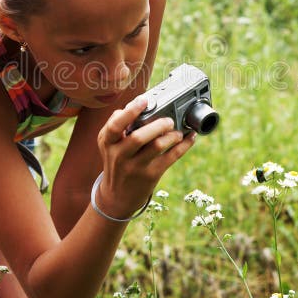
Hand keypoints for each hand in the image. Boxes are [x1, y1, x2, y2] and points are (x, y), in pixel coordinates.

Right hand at [95, 97, 195, 218]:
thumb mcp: (108, 145)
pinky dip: (183, 146)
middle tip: (168, 121)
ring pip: (157, 147)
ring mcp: (135, 167)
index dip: (130, 112)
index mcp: (108, 143)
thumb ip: (116, 125)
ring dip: (172, 136)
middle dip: (158, 125)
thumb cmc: (116, 162)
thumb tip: (133, 105)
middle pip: (139, 137)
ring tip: (177, 132)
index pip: (115, 126)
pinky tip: (189, 138)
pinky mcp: (151, 176)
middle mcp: (119, 155)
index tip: (144, 101)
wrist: (117, 197)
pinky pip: (171, 157)